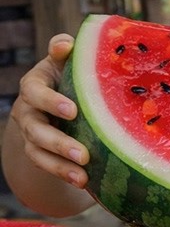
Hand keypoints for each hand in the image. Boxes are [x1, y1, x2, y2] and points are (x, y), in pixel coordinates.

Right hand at [11, 35, 85, 186]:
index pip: (35, 91)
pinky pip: (46, 166)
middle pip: (35, 128)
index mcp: (35, 85)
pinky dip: (63, 174)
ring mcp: (31, 133)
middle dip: (57, 142)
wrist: (57, 101)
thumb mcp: (66, 62)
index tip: (72, 110)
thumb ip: (66, 52)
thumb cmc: (68, 76)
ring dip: (60, 164)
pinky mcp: (40, 152)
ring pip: (39, 151)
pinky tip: (83, 182)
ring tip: (83, 174)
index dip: (50, 101)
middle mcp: (28, 110)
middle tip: (82, 153)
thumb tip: (66, 44)